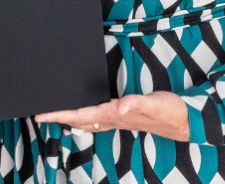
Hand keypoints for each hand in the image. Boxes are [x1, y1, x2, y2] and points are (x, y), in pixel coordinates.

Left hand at [34, 91, 189, 141]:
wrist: (186, 121)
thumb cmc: (171, 112)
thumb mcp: (155, 104)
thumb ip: (137, 104)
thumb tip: (120, 106)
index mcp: (116, 115)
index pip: (81, 115)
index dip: (60, 115)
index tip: (42, 115)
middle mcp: (114, 119)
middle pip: (79, 120)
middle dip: (58, 117)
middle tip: (38, 115)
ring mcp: (118, 119)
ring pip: (87, 120)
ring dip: (69, 117)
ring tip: (54, 114)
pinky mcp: (125, 115)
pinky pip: (98, 117)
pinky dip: (85, 115)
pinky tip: (81, 114)